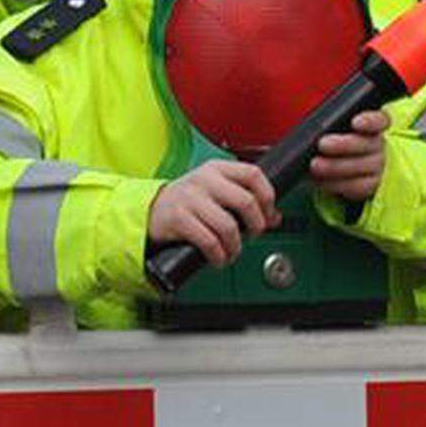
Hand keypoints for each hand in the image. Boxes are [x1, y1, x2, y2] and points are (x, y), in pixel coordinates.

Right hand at [146, 159, 278, 268]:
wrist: (150, 210)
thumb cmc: (188, 202)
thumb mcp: (215, 192)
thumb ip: (243, 199)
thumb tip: (274, 217)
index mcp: (217, 169)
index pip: (253, 174)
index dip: (268, 197)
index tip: (269, 215)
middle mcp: (205, 179)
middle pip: (246, 201)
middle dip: (256, 225)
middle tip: (253, 235)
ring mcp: (191, 198)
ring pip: (229, 226)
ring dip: (236, 247)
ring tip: (232, 252)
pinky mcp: (178, 218)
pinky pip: (209, 241)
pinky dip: (219, 255)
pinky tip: (218, 257)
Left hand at [306, 107, 388, 206]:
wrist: (346, 166)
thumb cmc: (338, 140)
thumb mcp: (337, 128)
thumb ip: (332, 124)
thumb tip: (316, 128)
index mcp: (374, 125)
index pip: (380, 120)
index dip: (370, 121)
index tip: (355, 122)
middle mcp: (378, 145)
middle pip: (367, 144)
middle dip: (343, 145)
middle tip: (322, 144)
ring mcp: (377, 167)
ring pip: (361, 167)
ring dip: (335, 167)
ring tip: (315, 165)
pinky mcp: (371, 186)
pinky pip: (356, 187)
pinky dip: (336, 184)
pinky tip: (321, 180)